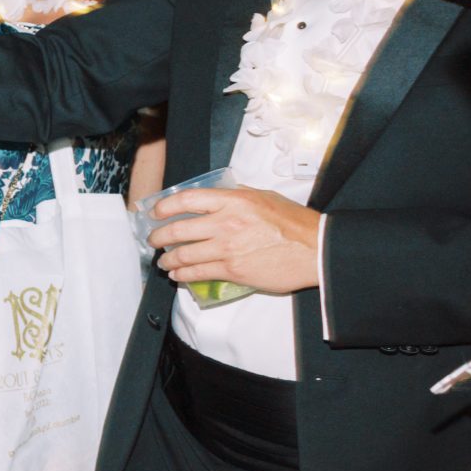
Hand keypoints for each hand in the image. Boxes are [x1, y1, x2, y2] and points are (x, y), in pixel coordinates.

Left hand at [149, 187, 322, 294]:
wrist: (316, 250)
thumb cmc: (294, 223)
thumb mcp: (264, 197)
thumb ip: (236, 195)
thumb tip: (215, 195)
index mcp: (234, 201)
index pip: (187, 200)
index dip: (165, 206)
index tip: (155, 212)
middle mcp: (226, 223)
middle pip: (178, 230)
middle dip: (158, 237)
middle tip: (154, 240)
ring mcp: (228, 248)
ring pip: (184, 255)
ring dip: (167, 259)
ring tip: (163, 261)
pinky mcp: (233, 270)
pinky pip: (198, 273)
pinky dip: (182, 274)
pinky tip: (177, 275)